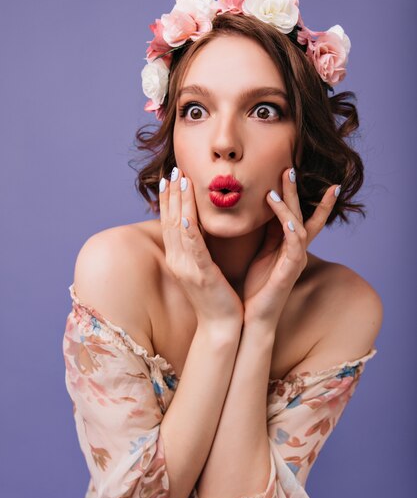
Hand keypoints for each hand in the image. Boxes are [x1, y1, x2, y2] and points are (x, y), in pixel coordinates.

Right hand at [159, 166, 243, 326]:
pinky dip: (190, 234)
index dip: (170, 199)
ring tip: (181, 181)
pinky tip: (188, 218)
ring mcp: (187, 269)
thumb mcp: (205, 268)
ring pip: (181, 230)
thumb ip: (201, 248)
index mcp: (179, 258)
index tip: (171, 177)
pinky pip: (194, 251)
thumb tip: (201, 227)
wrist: (222, 327)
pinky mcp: (202, 276)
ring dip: (180, 203)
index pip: (171, 222)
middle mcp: (178, 261)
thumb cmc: (217, 297)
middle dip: (173, 194)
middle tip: (174, 170)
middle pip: (172, 221)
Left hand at [242, 167, 339, 324]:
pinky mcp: (290, 272)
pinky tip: (284, 217)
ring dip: (289, 205)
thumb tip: (256, 210)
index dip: (296, 194)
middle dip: (295, 191)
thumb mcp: (259, 254)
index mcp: (285, 246)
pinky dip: (290, 228)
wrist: (249, 319)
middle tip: (290, 168)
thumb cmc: (253, 289)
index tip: (294, 170)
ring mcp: (294, 261)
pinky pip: (294, 245)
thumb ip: (264, 234)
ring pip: (299, 225)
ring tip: (278, 186)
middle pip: (300, 214)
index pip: (294, 214)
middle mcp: (294, 251)